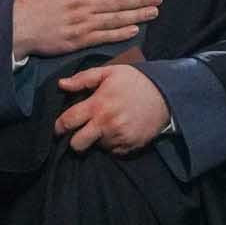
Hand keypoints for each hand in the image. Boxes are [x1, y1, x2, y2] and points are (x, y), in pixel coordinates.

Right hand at [11, 0, 160, 60]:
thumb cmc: (25, 4)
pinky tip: (134, 30)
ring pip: (115, 19)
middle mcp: (84, 6)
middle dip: (140, 0)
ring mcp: (83, 24)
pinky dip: (120, 34)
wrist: (15, 29)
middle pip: (117, 2)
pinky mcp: (78, 40)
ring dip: (136, 15)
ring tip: (153, 13)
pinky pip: (104, 36)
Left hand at [54, 63, 172, 153]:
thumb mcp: (109, 72)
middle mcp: (106, 124)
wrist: (166, 95)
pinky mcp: (129, 147)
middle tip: (80, 132)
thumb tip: (61, 84)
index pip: (68, 122)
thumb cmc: (134, 82)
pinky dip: (112, 144)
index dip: (59, 127)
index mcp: (98, 105)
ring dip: (97, 139)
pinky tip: (119, 130)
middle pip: (77, 144)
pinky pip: (112, 152)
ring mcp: (118, 138)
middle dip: (74, 140)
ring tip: (107, 126)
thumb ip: (83, 79)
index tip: (60, 128)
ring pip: (96, 147)